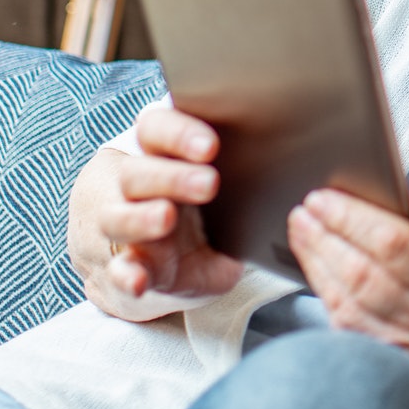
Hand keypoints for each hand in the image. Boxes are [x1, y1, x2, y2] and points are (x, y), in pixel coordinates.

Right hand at [73, 105, 244, 319]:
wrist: (148, 266)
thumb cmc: (192, 214)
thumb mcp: (216, 191)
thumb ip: (240, 183)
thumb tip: (293, 186)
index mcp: (156, 155)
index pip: (156, 129)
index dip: (180, 133)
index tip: (211, 146)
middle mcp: (131, 187)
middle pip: (136, 172)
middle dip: (172, 176)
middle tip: (208, 183)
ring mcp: (118, 229)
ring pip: (116, 216)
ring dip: (141, 218)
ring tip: (165, 219)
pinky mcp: (116, 269)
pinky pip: (115, 270)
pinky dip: (125, 274)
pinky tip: (137, 279)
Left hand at [289, 177, 408, 383]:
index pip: (399, 243)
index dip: (356, 219)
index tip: (326, 197)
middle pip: (366, 272)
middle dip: (327, 237)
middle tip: (303, 210)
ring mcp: (405, 341)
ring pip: (350, 300)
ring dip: (317, 261)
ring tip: (300, 230)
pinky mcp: (384, 359)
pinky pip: (345, 325)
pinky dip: (324, 292)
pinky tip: (312, 266)